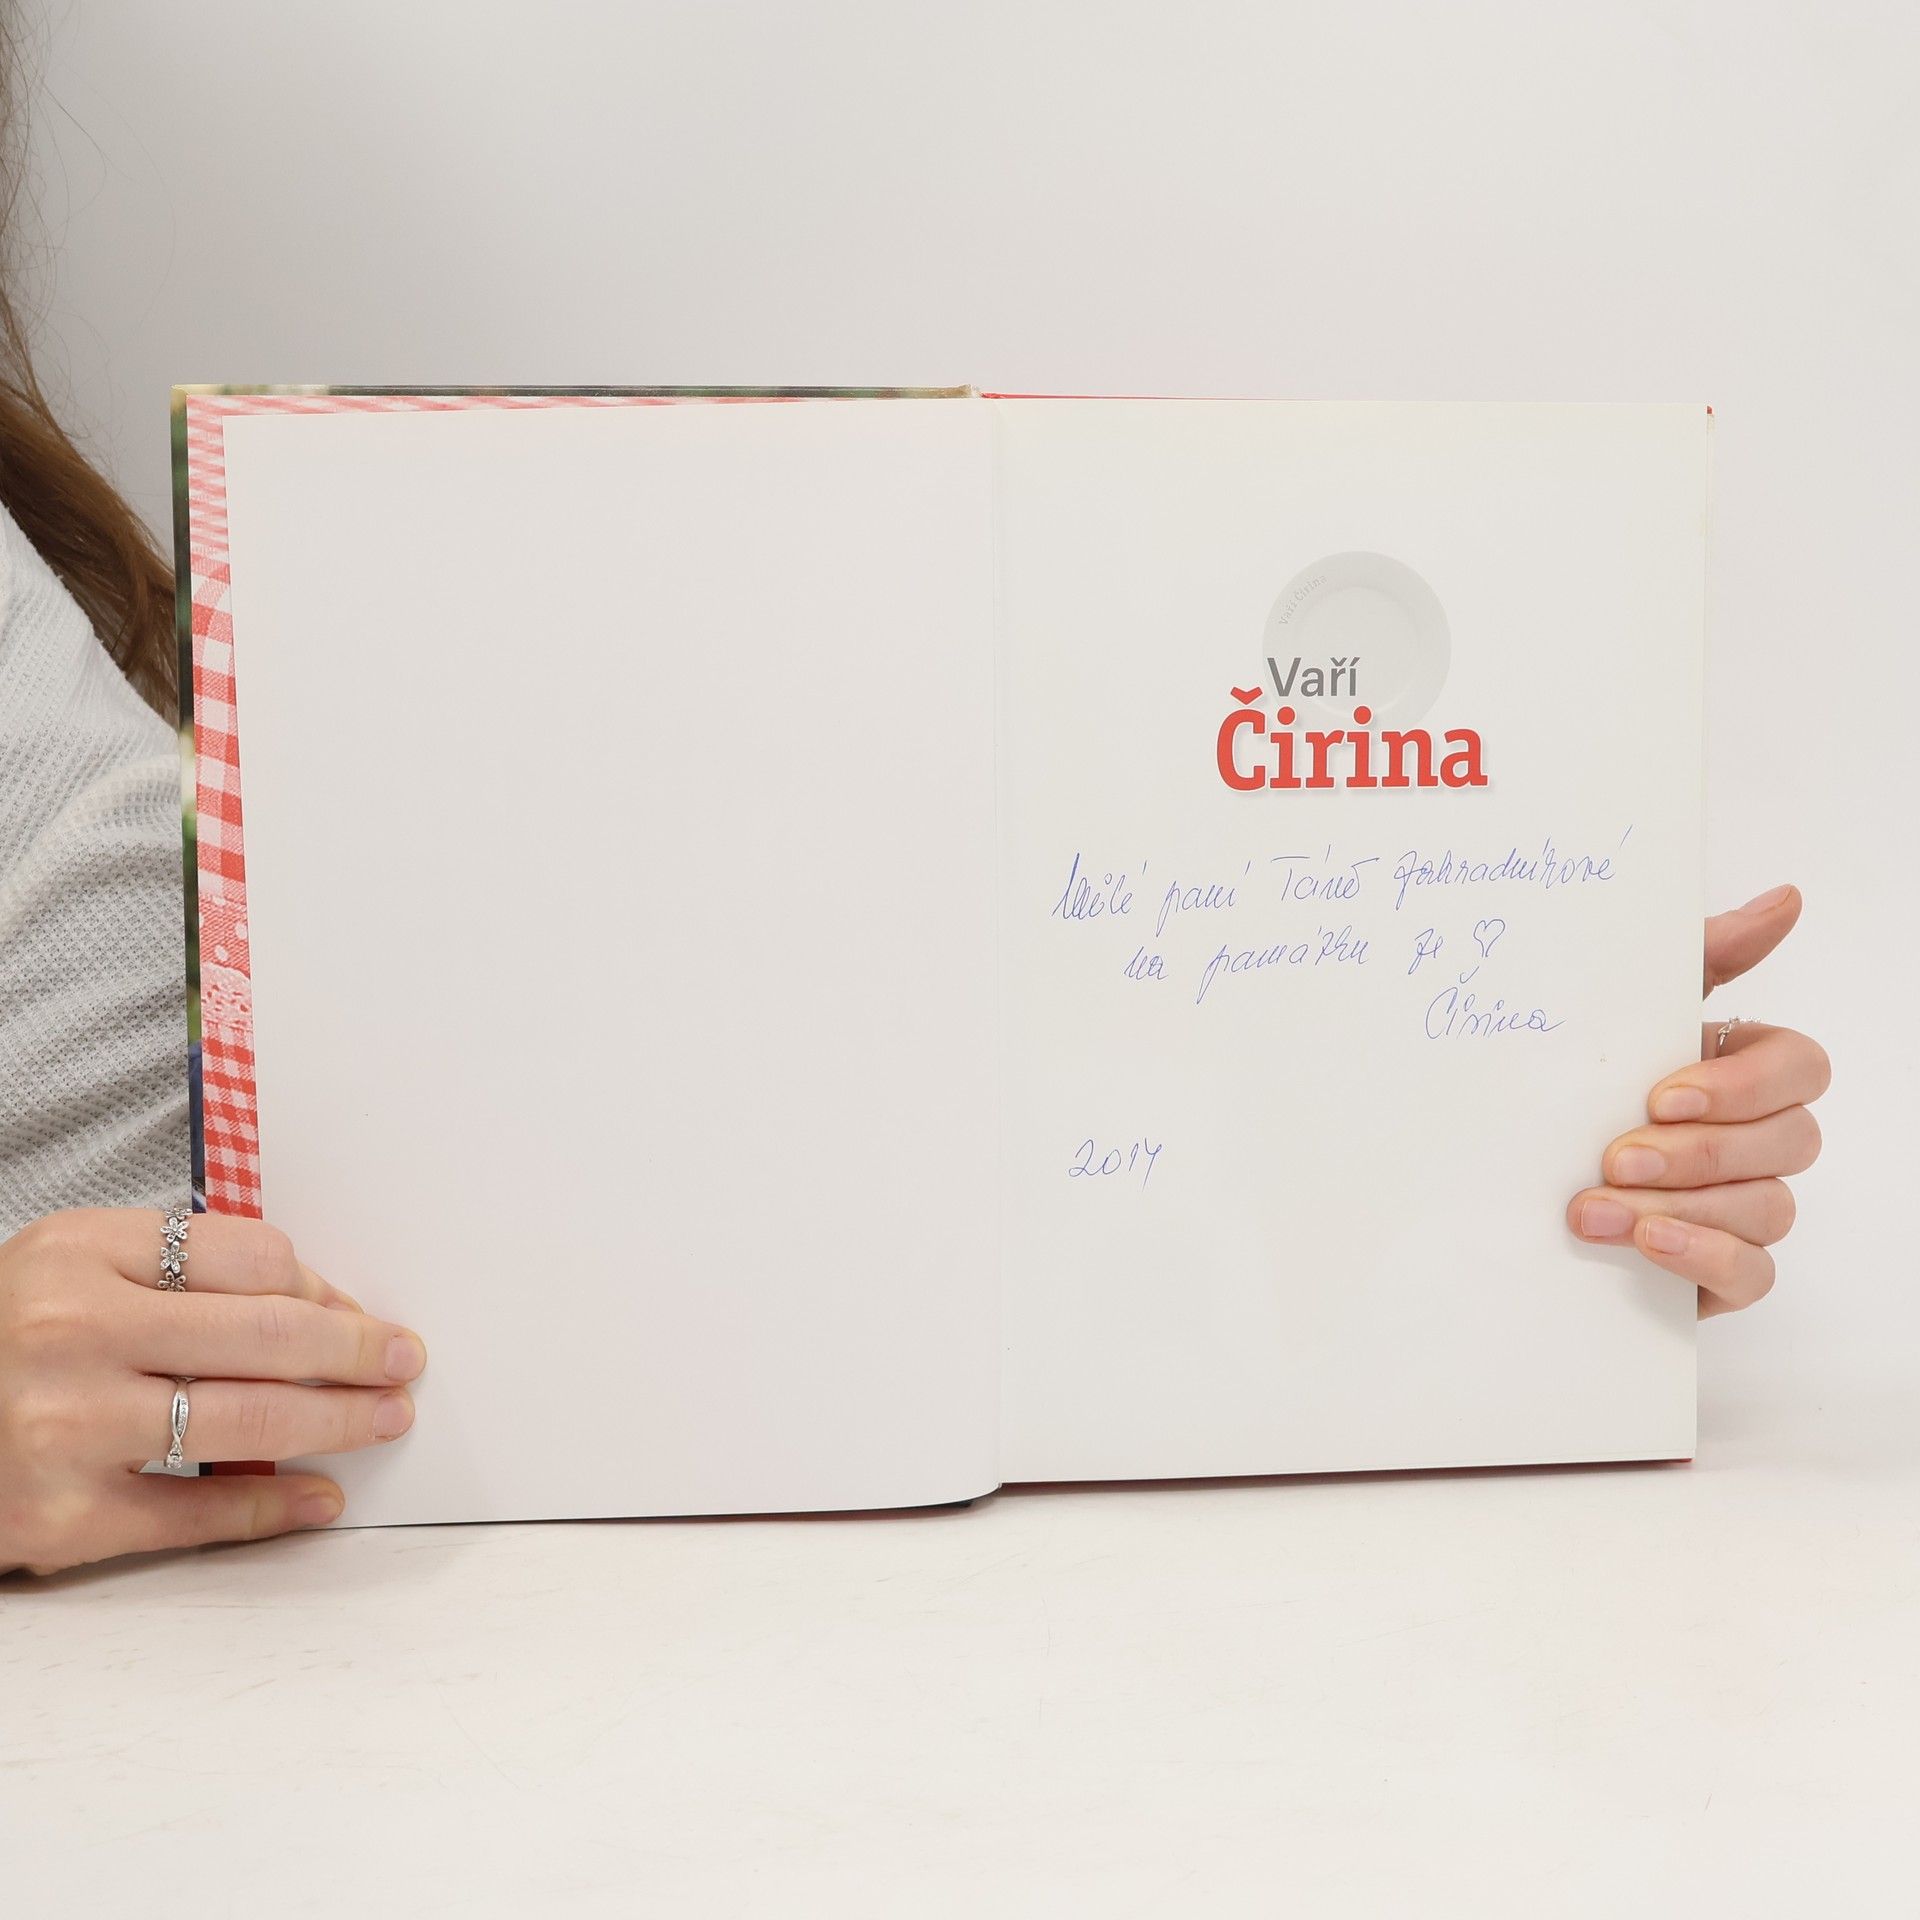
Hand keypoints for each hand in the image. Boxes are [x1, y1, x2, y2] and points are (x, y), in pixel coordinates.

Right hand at [0, 1209, 424, 1575]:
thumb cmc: (4, 1338)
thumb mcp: (72, 1269)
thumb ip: (180, 1271)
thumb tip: (319, 1304)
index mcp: (81, 1253)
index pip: (251, 1255)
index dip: (322, 1287)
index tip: (356, 1313)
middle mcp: (72, 1333)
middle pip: (267, 1334)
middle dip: (357, 1351)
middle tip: (405, 1360)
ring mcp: (64, 1428)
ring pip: (248, 1417)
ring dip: (340, 1421)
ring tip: (386, 1419)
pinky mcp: (58, 1518)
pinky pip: (195, 1511)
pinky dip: (272, 1507)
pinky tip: (321, 1498)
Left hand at [1566, 884, 1829, 1315]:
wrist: (1498, 1178)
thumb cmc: (1574, 1085)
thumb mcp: (1618, 1012)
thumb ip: (1701, 955)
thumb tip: (1785, 898)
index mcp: (1743, 1069)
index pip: (1801, 1067)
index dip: (1743, 1085)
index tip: (1659, 1095)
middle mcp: (1758, 1138)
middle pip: (1790, 1141)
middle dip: (1700, 1151)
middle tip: (1616, 1155)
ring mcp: (1746, 1206)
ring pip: (1769, 1209)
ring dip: (1682, 1207)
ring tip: (1593, 1210)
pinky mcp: (1723, 1270)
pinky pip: (1755, 1273)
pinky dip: (1704, 1258)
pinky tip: (1644, 1244)